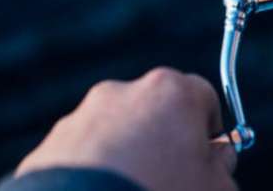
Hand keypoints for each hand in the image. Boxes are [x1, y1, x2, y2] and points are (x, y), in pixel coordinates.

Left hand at [16, 67, 236, 190]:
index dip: (209, 131)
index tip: (208, 160)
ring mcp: (82, 118)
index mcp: (170, 92)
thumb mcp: (214, 189)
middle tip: (169, 180)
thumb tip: (218, 160)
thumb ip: (222, 167)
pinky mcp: (50, 147)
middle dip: (164, 142)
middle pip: (155, 112)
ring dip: (126, 158)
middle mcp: (123, 93)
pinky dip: (93, 175)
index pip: (203, 97)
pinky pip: (83, 157)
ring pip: (116, 134)